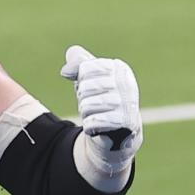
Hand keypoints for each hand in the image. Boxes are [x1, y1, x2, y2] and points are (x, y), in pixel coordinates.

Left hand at [60, 45, 142, 173]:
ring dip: (86, 112)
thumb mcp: (88, 76)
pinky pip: (92, 122)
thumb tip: (66, 71)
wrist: (116, 131)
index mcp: (120, 68)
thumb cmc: (100, 98)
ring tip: (99, 114)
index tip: (92, 86)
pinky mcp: (125, 124)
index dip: (81, 79)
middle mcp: (127, 84)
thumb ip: (78, 63)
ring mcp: (128, 104)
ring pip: (87, 106)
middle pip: (85, 88)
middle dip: (83, 98)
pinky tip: (101, 126)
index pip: (85, 68)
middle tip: (96, 103)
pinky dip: (90, 126)